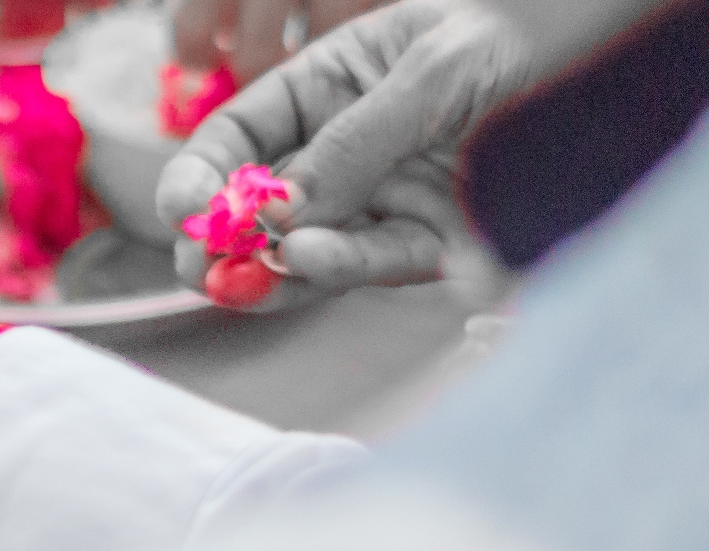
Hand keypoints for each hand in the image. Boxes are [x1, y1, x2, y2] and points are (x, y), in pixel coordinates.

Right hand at [158, 0, 540, 309]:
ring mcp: (377, 201)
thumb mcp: (428, 70)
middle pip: (259, 207)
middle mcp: (340, 153)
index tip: (181, 208)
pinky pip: (368, 264)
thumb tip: (285, 212)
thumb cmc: (509, 38)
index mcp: (323, 91)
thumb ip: (355, 141)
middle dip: (221, 239)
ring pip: (302, 249)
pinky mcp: (422, 244)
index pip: (238, 139)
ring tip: (239, 278)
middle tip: (199, 263)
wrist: (603, 65)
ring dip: (267, 270)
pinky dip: (333, 270)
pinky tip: (307, 260)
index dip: (201, 175)